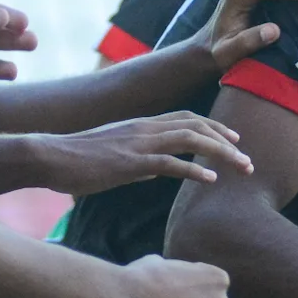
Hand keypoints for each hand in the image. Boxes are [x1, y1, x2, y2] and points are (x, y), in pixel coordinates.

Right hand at [43, 112, 252, 196]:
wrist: (49, 157)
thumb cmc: (77, 160)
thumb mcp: (114, 156)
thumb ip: (138, 160)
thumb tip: (154, 171)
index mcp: (141, 125)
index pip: (187, 117)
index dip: (214, 126)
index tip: (234, 139)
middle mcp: (145, 128)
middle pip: (197, 125)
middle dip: (227, 141)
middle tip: (248, 158)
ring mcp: (139, 143)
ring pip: (192, 140)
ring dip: (222, 154)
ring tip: (242, 167)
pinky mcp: (131, 161)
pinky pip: (170, 163)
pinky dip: (194, 170)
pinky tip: (211, 180)